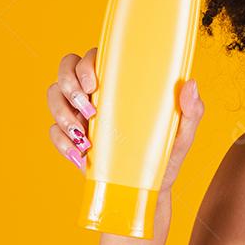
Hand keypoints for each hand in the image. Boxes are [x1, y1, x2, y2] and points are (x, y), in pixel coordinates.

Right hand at [46, 48, 204, 192]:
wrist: (149, 187)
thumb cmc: (167, 153)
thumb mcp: (183, 133)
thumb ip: (191, 110)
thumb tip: (190, 84)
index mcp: (122, 81)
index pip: (94, 57)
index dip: (85, 65)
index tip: (94, 85)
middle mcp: (97, 91)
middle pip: (65, 70)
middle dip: (69, 87)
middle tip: (89, 112)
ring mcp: (80, 112)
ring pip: (54, 96)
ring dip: (63, 114)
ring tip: (84, 137)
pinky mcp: (70, 136)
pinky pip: (53, 131)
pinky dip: (62, 142)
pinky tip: (79, 155)